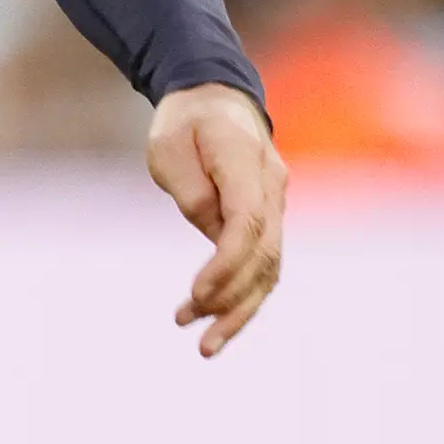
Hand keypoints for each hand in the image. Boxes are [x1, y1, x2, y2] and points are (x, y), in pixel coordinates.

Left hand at [147, 82, 283, 357]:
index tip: (196, 294)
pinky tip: (213, 320)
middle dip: (234, 301)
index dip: (226, 265)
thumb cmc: (184, 122)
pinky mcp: (268, 220)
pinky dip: (242, 294)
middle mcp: (272, 186)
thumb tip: (211, 233)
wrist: (215, 98)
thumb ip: (190, 190)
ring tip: (204, 345)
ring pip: (270, 267)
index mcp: (246, 162)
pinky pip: (262, 263)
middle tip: (196, 335)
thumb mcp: (167, 148)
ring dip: (240, 309)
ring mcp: (276, 203)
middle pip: (266, 255)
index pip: (248, 223)